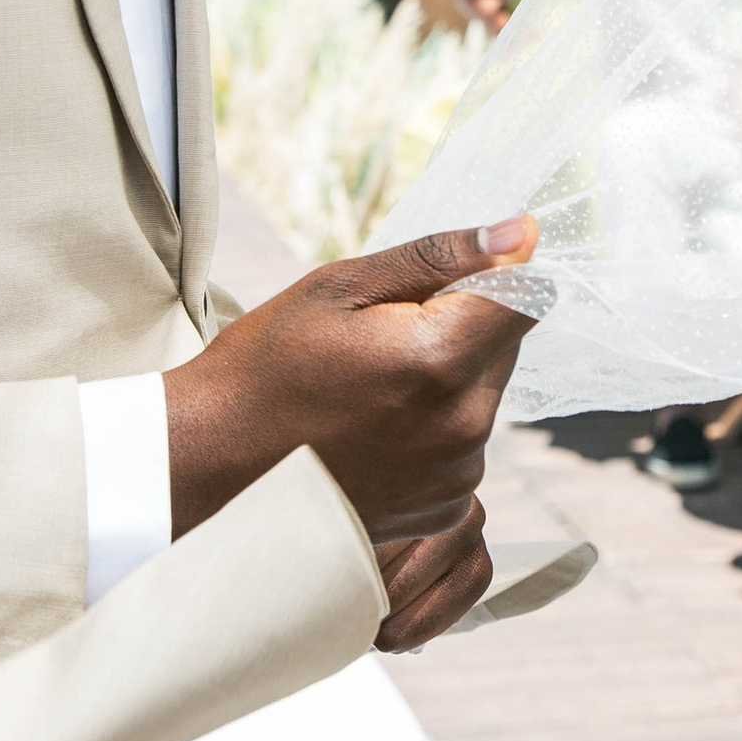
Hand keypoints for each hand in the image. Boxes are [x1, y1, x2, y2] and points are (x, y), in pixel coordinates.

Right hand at [165, 221, 541, 640]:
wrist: (211, 469)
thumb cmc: (264, 369)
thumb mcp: (339, 289)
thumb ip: (440, 257)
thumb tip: (521, 232)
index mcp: (441, 360)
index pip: (530, 298)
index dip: (499, 277)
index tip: (457, 277)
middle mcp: (464, 425)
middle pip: (505, 349)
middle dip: (462, 330)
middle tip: (380, 338)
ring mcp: (456, 476)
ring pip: (483, 397)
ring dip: (447, 383)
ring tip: (367, 391)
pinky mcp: (444, 509)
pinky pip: (463, 447)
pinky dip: (433, 430)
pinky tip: (373, 431)